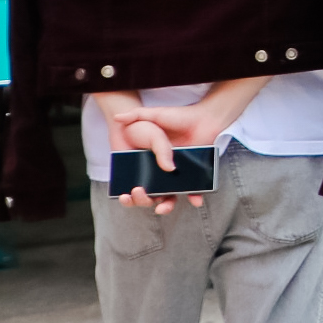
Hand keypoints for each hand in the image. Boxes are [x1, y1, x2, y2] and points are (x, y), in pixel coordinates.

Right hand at [93, 93, 226, 214]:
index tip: (125, 195)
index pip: (133, 182)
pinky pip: (192, 190)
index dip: (128, 193)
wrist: (204, 117)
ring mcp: (176, 174)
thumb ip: (136, 114)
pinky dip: (194, 196)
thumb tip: (118, 118)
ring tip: (162, 208)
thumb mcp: (154, 115)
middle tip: (141, 195)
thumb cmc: (177, 117)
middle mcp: (159, 170)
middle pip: (149, 193)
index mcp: (146, 160)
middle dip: (143, 200)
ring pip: (169, 196)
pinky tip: (195, 200)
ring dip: (166, 206)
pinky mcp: (192, 174)